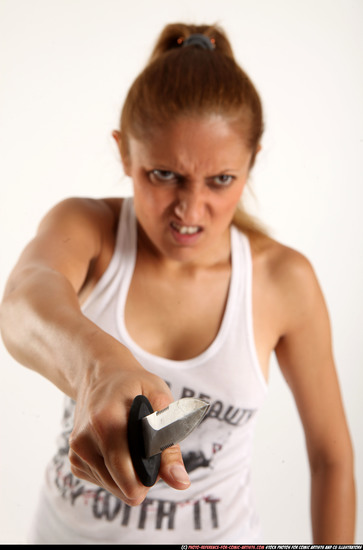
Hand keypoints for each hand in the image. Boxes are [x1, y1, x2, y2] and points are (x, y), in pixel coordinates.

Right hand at [68, 353, 189, 505]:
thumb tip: (181, 483)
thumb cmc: (135, 385)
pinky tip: (119, 447)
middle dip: (142, 475)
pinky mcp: (74, 459)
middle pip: (123, 488)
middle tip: (146, 444)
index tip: (156, 453)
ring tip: (132, 442)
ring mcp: (76, 451)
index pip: (129, 478)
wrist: (101, 374)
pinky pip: (103, 482)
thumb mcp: (160, 400)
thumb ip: (170, 444)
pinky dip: (116, 472)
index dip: (151, 475)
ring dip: (128, 473)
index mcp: (106, 423)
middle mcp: (84, 440)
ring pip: (113, 488)